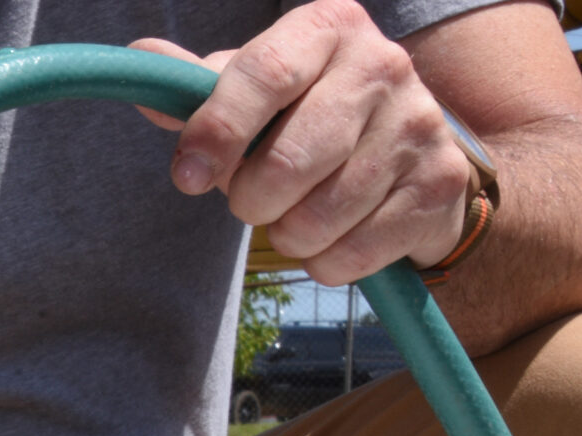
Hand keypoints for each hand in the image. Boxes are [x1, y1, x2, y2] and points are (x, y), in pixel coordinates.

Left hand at [131, 0, 473, 284]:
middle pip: (288, 162)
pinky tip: (335, 236)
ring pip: (317, 219)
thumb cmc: (309, 119)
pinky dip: (324, 261)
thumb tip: (143, 55)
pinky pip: (349, 254)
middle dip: (251, 201)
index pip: (262, 74)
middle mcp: (383, 65)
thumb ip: (202, 86)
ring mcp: (419, 125)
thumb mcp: (258, 93)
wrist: (412, 158)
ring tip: (297, 215)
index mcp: (328, 27)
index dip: (217, 132)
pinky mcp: (438, 186)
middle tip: (252, 200)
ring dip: (288, 236)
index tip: (186, 177)